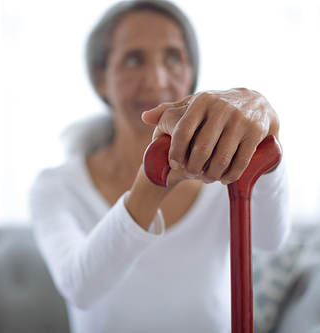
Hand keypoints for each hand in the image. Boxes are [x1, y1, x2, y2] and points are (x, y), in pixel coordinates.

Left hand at [141, 88, 279, 184]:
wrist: (257, 102)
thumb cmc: (215, 107)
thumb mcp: (193, 104)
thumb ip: (168, 110)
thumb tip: (144, 118)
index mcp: (201, 101)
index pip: (183, 130)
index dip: (176, 151)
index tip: (174, 164)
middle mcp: (221, 108)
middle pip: (201, 148)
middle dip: (193, 167)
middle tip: (191, 174)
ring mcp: (240, 120)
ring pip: (221, 158)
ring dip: (211, 174)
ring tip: (206, 179)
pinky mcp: (256, 132)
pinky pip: (241, 161)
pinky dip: (230, 175)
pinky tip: (223, 179)